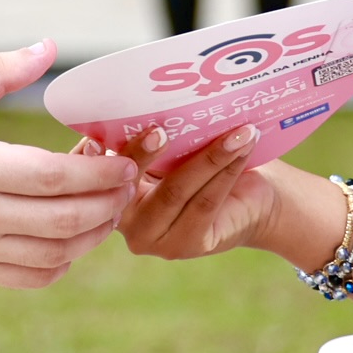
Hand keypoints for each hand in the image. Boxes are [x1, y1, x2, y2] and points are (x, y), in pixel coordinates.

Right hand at [0, 41, 138, 287]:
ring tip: (108, 209)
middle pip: (66, 220)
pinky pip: (31, 278)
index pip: (54, 176)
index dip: (100, 172)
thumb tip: (47, 47)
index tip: (123, 159)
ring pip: (56, 255)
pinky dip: (63, 264)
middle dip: (110, 203)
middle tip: (127, 182)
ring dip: (94, 235)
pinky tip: (71, 239)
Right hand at [114, 124, 272, 259]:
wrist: (253, 203)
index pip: (99, 171)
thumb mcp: (172, 151)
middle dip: (148, 150)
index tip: (130, 130)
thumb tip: (152, 107)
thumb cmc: (205, 166)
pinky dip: (225, 169)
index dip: (104, 153)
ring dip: (208, 155)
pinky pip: (205, 202)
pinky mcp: (188, 245)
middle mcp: (125, 221)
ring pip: (175, 190)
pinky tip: (243, 146)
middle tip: (166, 127)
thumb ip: (154, 140)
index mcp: (111, 190)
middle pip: (132, 182)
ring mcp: (154, 238)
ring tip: (235, 129)